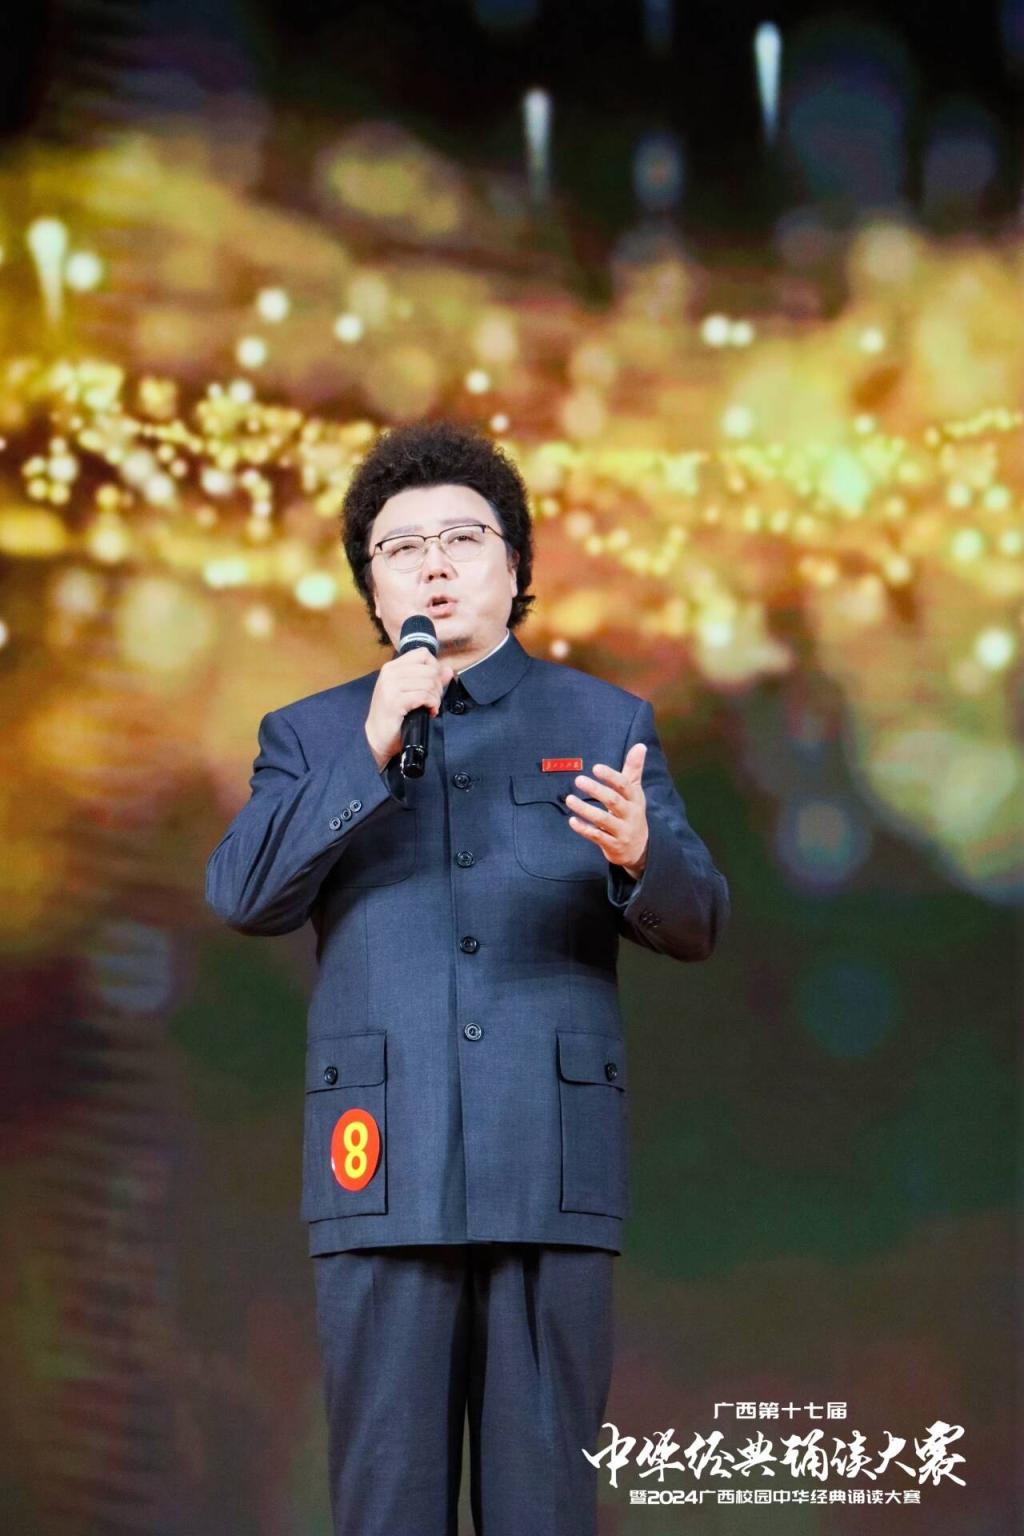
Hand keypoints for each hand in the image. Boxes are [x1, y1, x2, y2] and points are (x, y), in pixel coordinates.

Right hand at [364, 649, 454, 769]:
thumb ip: (430, 679)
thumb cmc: (395, 715)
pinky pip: (424, 696)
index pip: (423, 654)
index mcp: (392, 667)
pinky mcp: (394, 701)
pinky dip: (432, 705)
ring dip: (435, 698)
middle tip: (433, 701)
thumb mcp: (412, 692)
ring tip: (430, 707)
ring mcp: (391, 686)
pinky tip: (429, 712)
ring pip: (429, 683)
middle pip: (430, 669)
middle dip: (438, 687)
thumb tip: (448, 670)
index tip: (433, 684)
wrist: (379, 736)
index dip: (434, 668)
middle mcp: (390, 673)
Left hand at [564, 743, 648, 876]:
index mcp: (635, 799)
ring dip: (585, 809)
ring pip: (603, 820)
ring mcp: (622, 831)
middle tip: (578, 780)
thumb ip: (634, 769)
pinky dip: (584, 829)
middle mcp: (631, 815)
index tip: (596, 768)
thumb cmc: (632, 812)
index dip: (611, 776)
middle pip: (613, 801)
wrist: (641, 848)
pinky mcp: (613, 845)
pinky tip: (572, 820)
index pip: (624, 785)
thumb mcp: (635, 792)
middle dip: (596, 790)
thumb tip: (640, 745)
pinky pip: (597, 837)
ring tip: (569, 799)